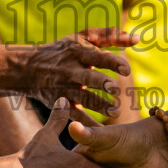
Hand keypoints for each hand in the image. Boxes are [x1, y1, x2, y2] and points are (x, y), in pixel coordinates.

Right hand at [13, 28, 135, 118]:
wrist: (30, 67)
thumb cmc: (65, 50)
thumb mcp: (83, 37)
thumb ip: (111, 36)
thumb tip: (138, 39)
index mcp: (79, 51)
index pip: (97, 56)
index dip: (112, 62)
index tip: (126, 70)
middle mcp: (71, 69)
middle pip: (88, 76)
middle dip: (101, 83)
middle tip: (115, 89)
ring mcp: (64, 87)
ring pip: (82, 98)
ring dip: (99, 105)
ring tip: (115, 112)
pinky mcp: (59, 103)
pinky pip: (74, 115)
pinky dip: (87, 124)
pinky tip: (102, 131)